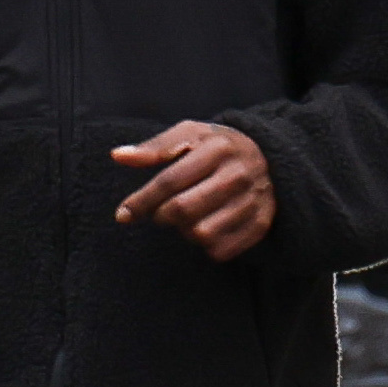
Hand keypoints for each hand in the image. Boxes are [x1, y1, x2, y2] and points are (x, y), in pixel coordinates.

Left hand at [112, 122, 275, 262]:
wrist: (271, 159)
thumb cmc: (217, 147)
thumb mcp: (189, 135)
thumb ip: (154, 148)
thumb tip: (117, 156)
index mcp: (217, 148)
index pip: (170, 181)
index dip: (141, 201)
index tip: (123, 215)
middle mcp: (238, 175)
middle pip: (182, 211)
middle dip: (162, 216)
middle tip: (161, 212)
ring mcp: (253, 201)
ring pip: (200, 234)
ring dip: (184, 231)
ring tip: (188, 217)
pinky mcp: (260, 224)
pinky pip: (220, 251)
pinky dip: (206, 245)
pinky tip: (207, 227)